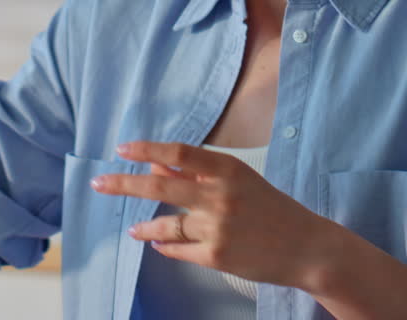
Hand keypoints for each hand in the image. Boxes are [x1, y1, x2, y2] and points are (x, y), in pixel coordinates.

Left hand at [89, 141, 340, 292]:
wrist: (307, 247)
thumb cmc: (271, 208)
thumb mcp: (238, 180)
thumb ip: (199, 173)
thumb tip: (156, 166)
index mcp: (227, 170)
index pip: (177, 153)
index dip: (146, 150)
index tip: (121, 149)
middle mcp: (220, 196)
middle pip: (159, 186)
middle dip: (123, 184)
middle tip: (98, 183)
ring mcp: (217, 228)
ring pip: (164, 225)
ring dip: (145, 227)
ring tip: (134, 229)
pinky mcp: (216, 256)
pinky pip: (177, 249)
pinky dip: (165, 245)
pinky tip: (159, 243)